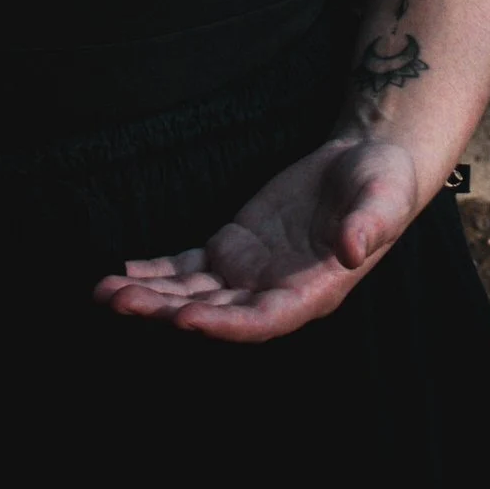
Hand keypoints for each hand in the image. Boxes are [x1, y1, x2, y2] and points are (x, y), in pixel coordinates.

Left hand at [93, 132, 419, 344]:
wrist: (367, 164)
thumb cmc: (384, 183)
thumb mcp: (384, 197)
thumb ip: (370, 224)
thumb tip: (351, 249)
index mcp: (312, 292)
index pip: (261, 320)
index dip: (223, 324)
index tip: (185, 320)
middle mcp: (274, 292)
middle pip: (214, 312)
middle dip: (167, 311)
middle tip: (120, 302)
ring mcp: (250, 272)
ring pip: (193, 293)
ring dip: (151, 295)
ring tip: (105, 291)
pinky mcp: (234, 247)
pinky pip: (190, 267)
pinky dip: (158, 271)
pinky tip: (125, 269)